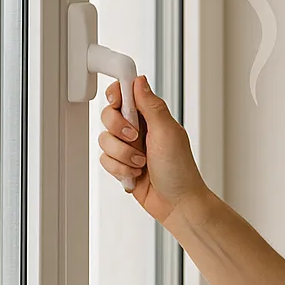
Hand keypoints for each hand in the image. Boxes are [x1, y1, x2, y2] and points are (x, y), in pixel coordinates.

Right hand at [97, 75, 209, 224]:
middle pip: (109, 115)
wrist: (177, 204)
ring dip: (122, 154)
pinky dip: (119, 169)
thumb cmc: (179, 170)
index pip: (126, 94)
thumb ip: (151, 105)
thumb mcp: (167, 132)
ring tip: (140, 163)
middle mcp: (139, 129)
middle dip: (118, 129)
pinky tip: (135, 174)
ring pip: (104, 140)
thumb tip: (139, 81)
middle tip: (134, 138)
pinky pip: (104, 160)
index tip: (117, 103)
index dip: (117, 96)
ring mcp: (129, 147)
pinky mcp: (121, 165)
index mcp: (152, 116)